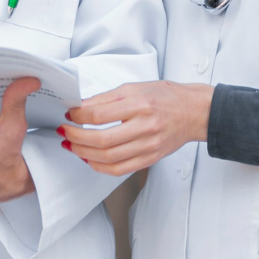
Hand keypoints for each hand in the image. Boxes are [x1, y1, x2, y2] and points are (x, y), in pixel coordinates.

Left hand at [60, 81, 213, 175]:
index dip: (79, 116)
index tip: (69, 114)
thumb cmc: (166, 97)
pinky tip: (89, 159)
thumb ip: (106, 99)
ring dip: (84, 153)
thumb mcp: (135, 88)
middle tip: (65, 132)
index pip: (100, 114)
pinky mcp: (150, 159)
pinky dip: (100, 167)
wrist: (194, 112)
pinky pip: (120, 169)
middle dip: (77, 137)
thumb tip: (80, 107)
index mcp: (140, 104)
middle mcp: (145, 127)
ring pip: (109, 158)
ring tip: (72, 146)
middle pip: (102, 140)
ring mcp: (149, 146)